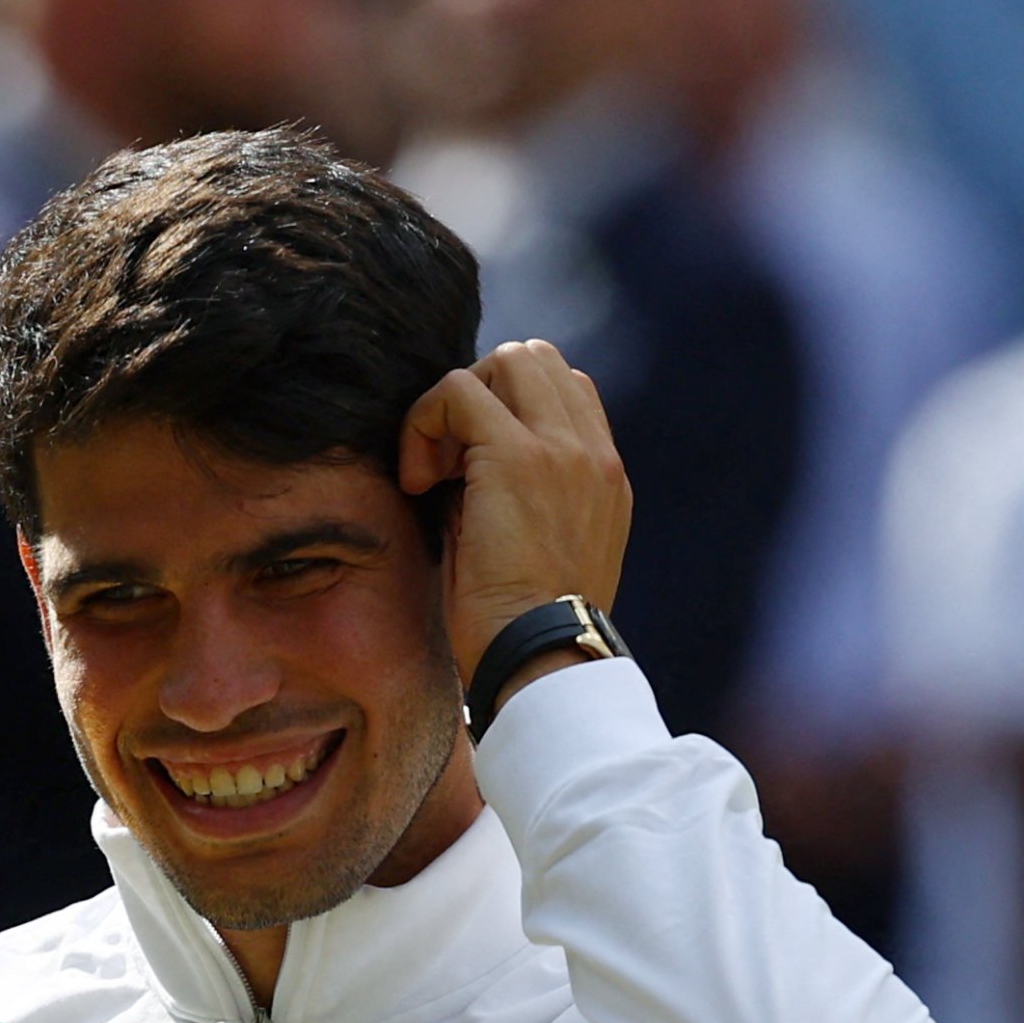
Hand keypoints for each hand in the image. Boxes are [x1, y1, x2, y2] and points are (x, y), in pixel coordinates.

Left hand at [395, 340, 631, 693]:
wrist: (541, 661)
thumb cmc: (523, 630)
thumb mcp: (538, 554)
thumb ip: (520, 498)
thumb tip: (461, 464)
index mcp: (605, 477)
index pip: (565, 391)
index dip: (508, 410)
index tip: (472, 470)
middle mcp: (594, 453)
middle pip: (536, 360)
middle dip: (480, 395)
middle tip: (449, 463)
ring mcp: (563, 448)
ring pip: (504, 361)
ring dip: (454, 406)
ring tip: (435, 472)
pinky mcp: (518, 456)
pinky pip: (457, 391)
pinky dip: (425, 423)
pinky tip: (418, 482)